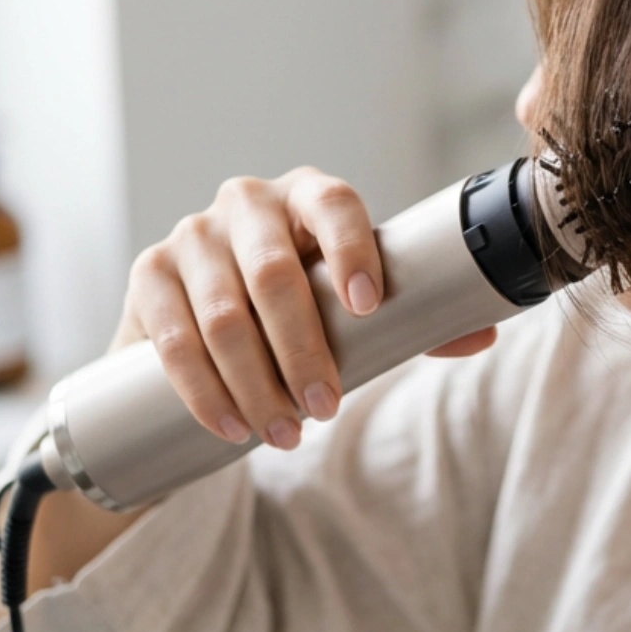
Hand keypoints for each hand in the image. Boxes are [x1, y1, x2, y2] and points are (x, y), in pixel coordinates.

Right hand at [115, 168, 497, 449]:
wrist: (206, 322)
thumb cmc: (300, 306)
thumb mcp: (350, 308)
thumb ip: (411, 321)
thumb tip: (482, 335)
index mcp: (309, 197)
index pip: (335, 204)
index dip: (352, 249)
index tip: (370, 306)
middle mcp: (248, 202)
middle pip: (274, 271)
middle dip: (303, 350)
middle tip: (327, 410)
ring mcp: (191, 234)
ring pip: (222, 314)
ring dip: (256, 383)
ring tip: (287, 434)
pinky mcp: (148, 273)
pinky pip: (173, 337)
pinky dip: (205, 391)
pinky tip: (233, 426)